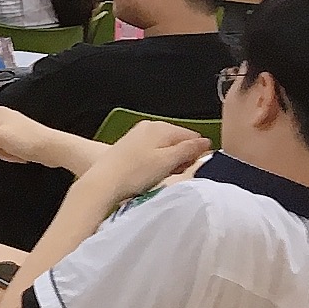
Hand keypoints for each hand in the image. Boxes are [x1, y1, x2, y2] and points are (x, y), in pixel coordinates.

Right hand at [0, 105, 54, 165]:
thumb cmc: (27, 140)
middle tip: (9, 151)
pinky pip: (10, 149)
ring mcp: (14, 128)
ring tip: (18, 153)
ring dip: (8, 154)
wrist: (50, 148)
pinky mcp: (22, 138)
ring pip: (0, 147)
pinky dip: (15, 155)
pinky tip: (23, 155)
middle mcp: (5, 118)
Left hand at [96, 118, 212, 195]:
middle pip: (178, 141)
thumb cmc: (136, 172)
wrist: (102, 182)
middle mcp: (150, 126)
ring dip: (168, 163)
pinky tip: (148, 174)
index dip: (195, 154)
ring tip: (158, 175)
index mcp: (161, 127)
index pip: (193, 136)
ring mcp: (138, 135)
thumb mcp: (168, 161)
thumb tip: (206, 142)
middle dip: (180, 158)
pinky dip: (155, 163)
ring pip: (165, 148)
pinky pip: (152, 153)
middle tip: (172, 173)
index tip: (187, 168)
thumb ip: (189, 150)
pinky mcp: (129, 146)